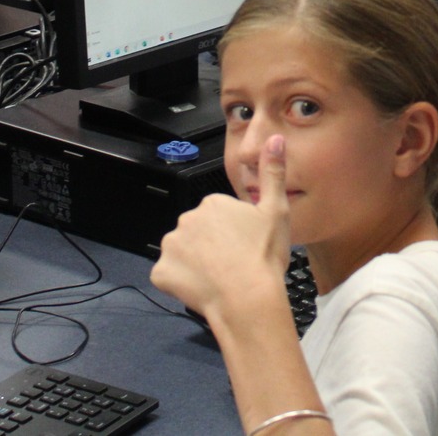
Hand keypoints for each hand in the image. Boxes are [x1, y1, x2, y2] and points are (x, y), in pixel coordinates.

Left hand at [151, 134, 293, 323]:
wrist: (247, 298)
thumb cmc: (264, 256)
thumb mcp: (277, 210)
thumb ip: (273, 172)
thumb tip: (274, 138)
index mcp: (212, 203)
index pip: (218, 216)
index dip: (233, 233)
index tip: (245, 245)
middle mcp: (186, 218)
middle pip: (198, 233)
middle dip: (211, 246)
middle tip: (233, 263)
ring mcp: (170, 246)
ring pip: (182, 253)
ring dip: (195, 263)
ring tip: (219, 279)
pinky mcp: (161, 272)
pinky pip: (169, 276)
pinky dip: (181, 283)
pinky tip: (201, 289)